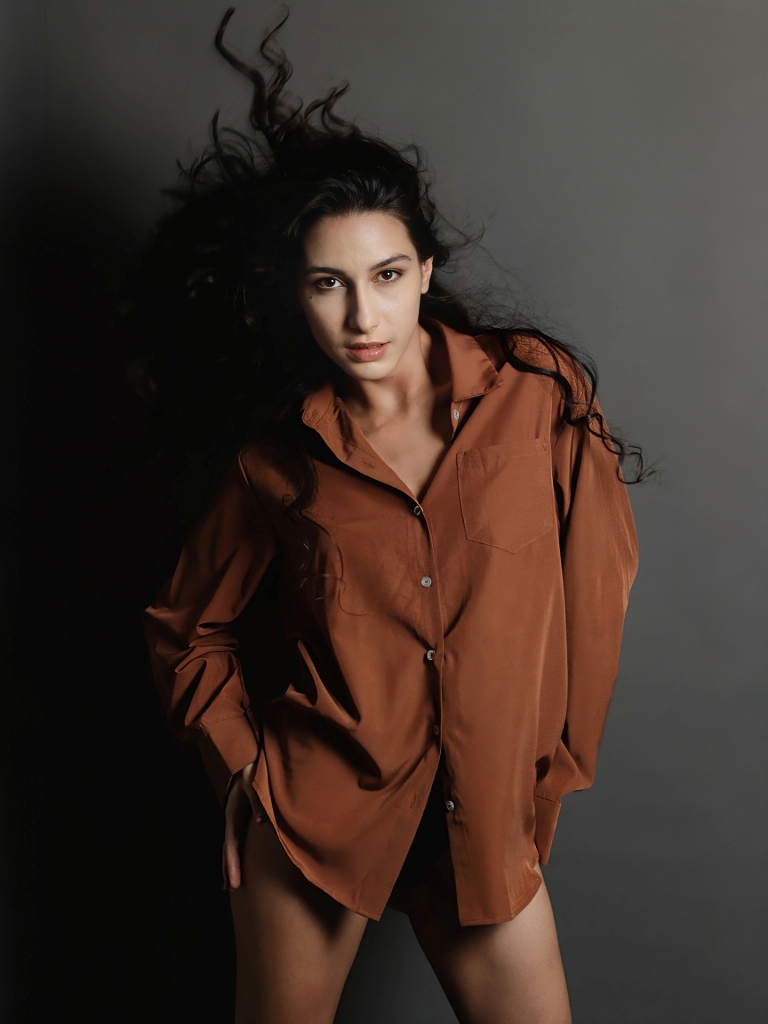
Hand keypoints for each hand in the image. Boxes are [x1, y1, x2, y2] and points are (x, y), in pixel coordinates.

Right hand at [222, 760, 265, 890]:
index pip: (231, 844)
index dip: (232, 864)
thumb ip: (257, 802)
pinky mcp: (244, 816)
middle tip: (232, 889)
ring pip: (232, 845)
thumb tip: (262, 823)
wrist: (248, 757)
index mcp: (233, 813)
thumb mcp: (254, 783)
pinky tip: (242, 861)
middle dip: (229, 868)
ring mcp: (237, 818)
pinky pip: (241, 838)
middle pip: (228, 848)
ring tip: (231, 883)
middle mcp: (232, 818)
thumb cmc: (252, 770)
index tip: (234, 883)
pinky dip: (239, 852)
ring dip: (231, 863)